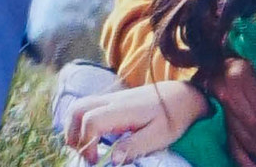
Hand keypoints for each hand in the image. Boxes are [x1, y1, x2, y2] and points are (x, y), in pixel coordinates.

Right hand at [62, 85, 199, 161]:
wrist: (182, 96)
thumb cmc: (172, 117)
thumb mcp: (159, 136)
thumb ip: (134, 146)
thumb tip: (111, 159)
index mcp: (123, 109)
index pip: (91, 120)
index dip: (87, 144)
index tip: (96, 160)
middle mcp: (113, 100)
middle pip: (77, 109)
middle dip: (72, 135)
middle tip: (85, 154)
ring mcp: (111, 99)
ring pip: (79, 107)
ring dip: (74, 129)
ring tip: (87, 148)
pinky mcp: (112, 102)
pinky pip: (88, 108)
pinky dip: (81, 124)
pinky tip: (94, 139)